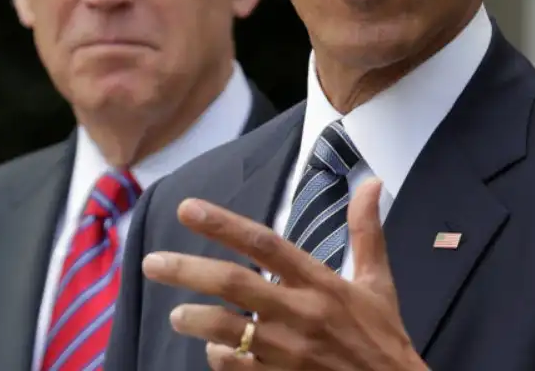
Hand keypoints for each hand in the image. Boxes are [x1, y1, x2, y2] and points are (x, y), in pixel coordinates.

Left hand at [140, 179, 425, 370]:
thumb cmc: (383, 339)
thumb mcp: (379, 284)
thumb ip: (366, 232)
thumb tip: (372, 182)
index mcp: (322, 283)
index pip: (265, 244)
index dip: (223, 225)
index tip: (187, 209)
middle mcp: (302, 313)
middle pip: (233, 284)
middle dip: (186, 270)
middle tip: (151, 263)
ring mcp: (288, 351)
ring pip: (226, 330)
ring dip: (194, 320)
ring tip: (176, 315)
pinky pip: (236, 367)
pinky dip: (217, 356)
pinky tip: (211, 349)